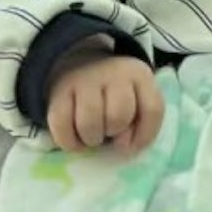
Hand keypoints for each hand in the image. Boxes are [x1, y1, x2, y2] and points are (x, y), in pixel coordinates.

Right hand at [46, 52, 164, 157]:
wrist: (81, 66)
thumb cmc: (115, 95)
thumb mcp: (138, 103)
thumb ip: (141, 126)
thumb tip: (123, 146)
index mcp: (139, 75)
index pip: (152, 109)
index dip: (144, 135)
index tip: (131, 143)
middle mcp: (113, 72)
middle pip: (118, 116)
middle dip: (113, 132)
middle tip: (108, 131)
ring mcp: (84, 80)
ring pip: (90, 123)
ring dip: (91, 139)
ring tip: (92, 135)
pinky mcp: (59, 92)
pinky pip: (61, 126)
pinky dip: (69, 142)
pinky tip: (75, 139)